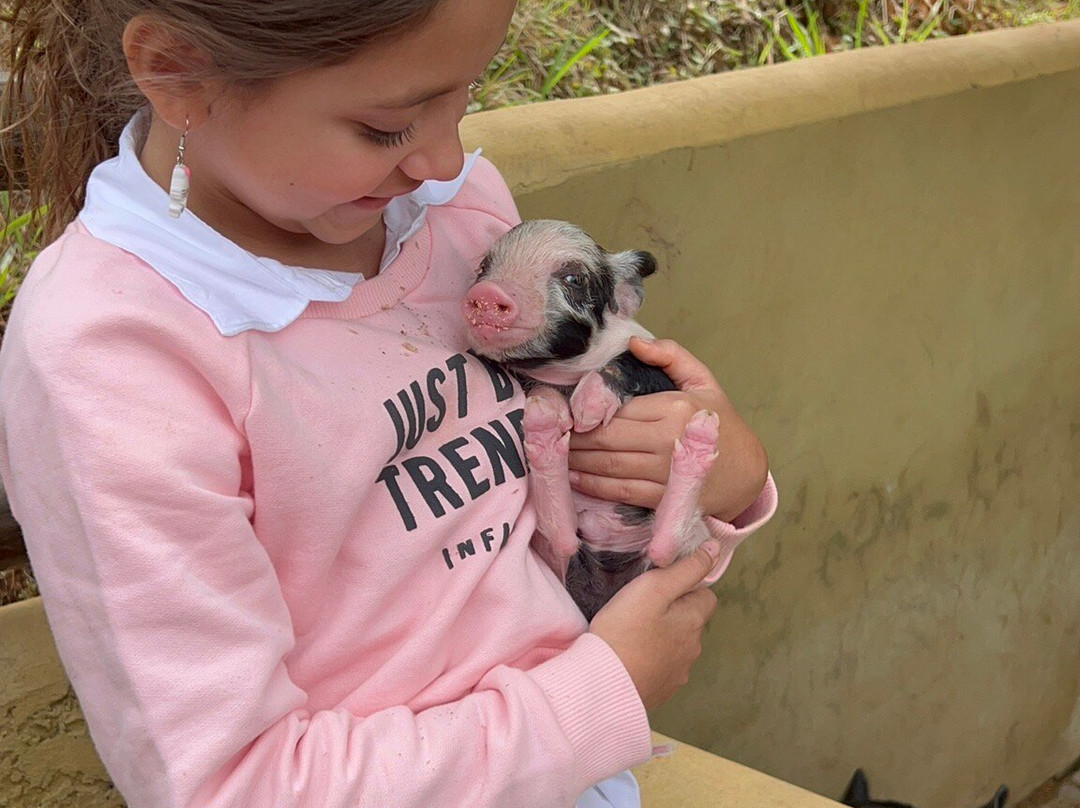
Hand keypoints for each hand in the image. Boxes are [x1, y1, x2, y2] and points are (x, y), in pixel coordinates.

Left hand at [567, 338, 768, 520]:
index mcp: (674, 409)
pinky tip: (574, 478)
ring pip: (608, 466)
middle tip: (550, 433)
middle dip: (574, 438)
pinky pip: (619, 491)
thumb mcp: (703, 381)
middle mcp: (667, 441)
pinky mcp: (663, 498)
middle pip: (606, 438)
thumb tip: (634, 342)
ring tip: (554, 454)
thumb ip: (671, 356)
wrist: (747, 473)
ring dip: (576, 462)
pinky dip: (593, 486)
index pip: (618, 409)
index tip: (562, 412)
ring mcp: (664, 473)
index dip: (585, 412)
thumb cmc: (720, 423)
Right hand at [589, 541, 720, 710]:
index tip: (659, 586)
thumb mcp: (653, 588)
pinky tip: (630, 655)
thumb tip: (714, 550)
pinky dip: (652, 659)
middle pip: (691, 621)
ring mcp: (678, 673)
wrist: (602, 684)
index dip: (686, 587)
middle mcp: (693, 649)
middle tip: (640, 607)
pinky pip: (662, 667)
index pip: (706, 596)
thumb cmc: (624, 630)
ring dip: (662, 637)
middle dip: (674, 612)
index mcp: (694, 621)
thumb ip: (686, 568)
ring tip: (632, 632)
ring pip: (677, 645)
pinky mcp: (661, 690)